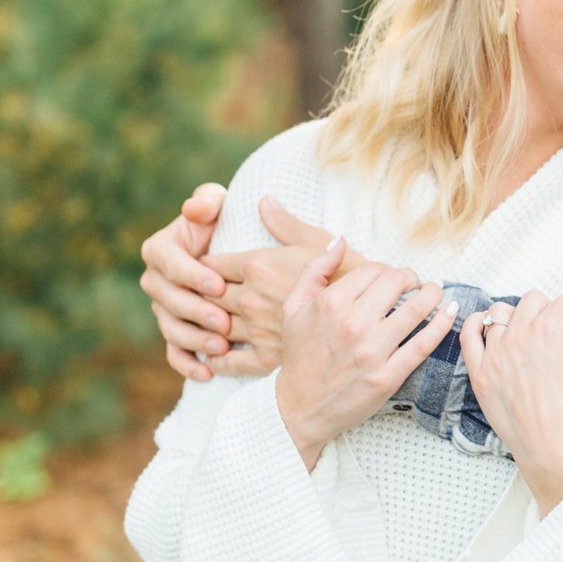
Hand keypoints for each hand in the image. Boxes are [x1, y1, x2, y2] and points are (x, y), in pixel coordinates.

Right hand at [140, 183, 229, 381]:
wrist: (234, 255)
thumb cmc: (226, 223)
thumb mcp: (218, 207)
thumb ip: (206, 202)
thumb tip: (194, 208)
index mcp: (160, 249)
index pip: (171, 264)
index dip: (193, 275)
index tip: (219, 284)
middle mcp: (155, 281)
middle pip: (170, 300)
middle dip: (197, 312)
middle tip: (224, 321)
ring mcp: (163, 309)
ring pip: (171, 328)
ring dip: (194, 340)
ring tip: (222, 347)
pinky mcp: (175, 331)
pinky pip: (174, 352)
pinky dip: (187, 365)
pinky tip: (206, 373)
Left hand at [200, 196, 369, 376]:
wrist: (374, 316)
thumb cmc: (350, 273)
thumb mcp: (316, 241)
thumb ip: (284, 224)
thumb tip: (263, 200)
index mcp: (258, 266)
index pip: (211, 263)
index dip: (201, 265)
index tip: (200, 267)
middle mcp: (251, 297)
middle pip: (205, 295)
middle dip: (194, 294)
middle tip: (188, 294)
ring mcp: (257, 329)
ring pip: (211, 327)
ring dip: (198, 325)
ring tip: (194, 323)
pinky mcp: (268, 356)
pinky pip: (230, 361)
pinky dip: (214, 359)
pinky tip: (209, 357)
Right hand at [276, 238, 457, 470]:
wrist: (298, 409)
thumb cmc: (299, 356)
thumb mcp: (293, 307)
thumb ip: (315, 270)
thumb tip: (340, 240)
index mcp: (331, 303)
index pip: (375, 270)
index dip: (388, 269)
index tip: (392, 277)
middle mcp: (353, 324)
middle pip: (397, 283)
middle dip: (411, 277)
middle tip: (415, 283)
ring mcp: (372, 351)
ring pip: (417, 309)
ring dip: (433, 294)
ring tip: (436, 291)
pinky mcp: (388, 376)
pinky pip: (423, 344)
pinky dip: (442, 325)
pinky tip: (451, 312)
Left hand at [459, 292, 562, 516]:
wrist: (557, 449)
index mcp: (551, 327)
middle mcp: (520, 333)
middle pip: (533, 300)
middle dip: (547, 310)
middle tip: (555, 333)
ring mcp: (496, 352)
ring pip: (500, 311)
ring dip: (516, 316)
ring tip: (525, 334)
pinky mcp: (480, 372)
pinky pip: (469, 333)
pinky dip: (476, 323)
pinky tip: (487, 327)